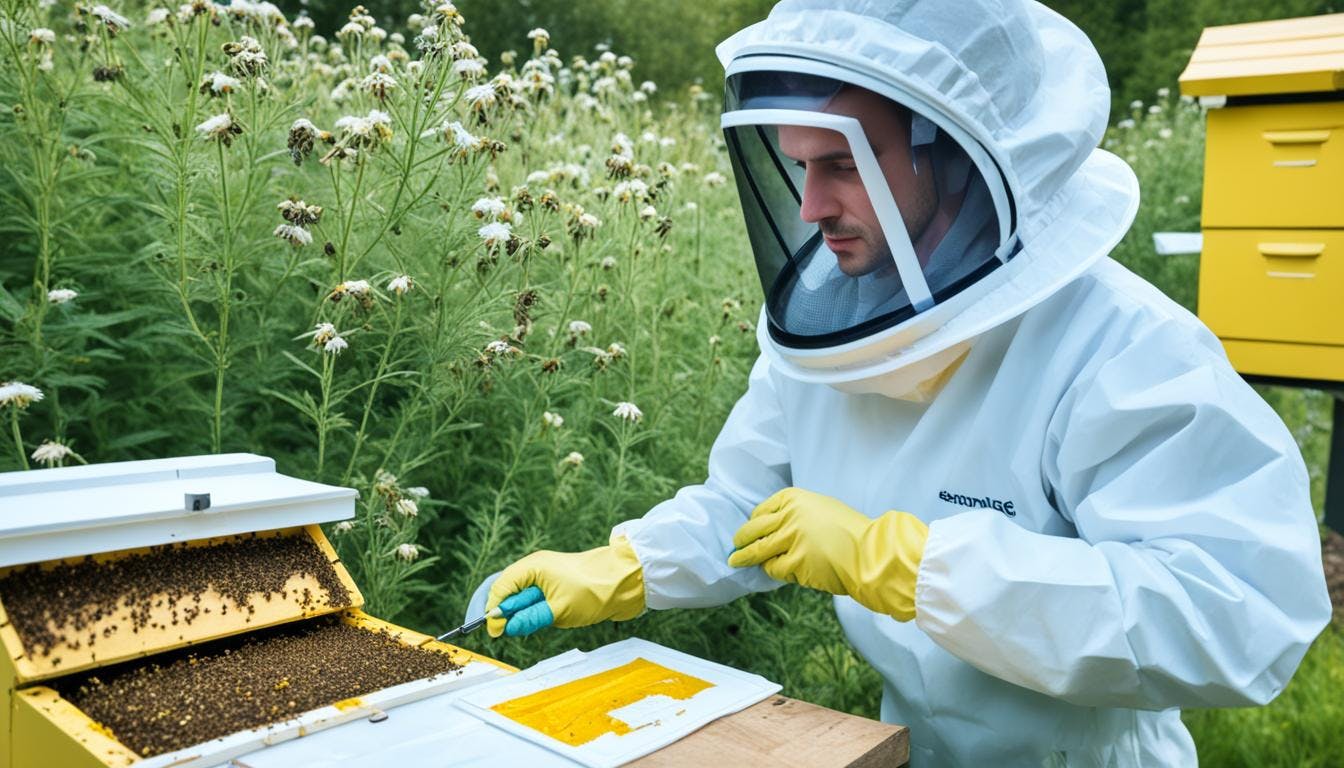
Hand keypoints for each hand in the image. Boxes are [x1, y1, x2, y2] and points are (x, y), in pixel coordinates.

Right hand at [486, 536, 644, 636]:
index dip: (494, 609)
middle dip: (510, 613)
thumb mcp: (557, 610)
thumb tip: (505, 626)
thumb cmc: (593, 590)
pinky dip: (538, 613)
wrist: (625, 581)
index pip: (501, 587)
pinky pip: (539, 602)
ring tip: (540, 621)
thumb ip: (529, 618)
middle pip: (511, 593)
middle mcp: (537, 569)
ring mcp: (547, 578)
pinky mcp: (558, 587)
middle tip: (511, 631)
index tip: (494, 630)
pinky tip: (548, 619)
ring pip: (525, 600)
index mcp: (533, 567)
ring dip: (526, 614)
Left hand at [728, 487, 927, 620]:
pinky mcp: (794, 563)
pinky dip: (773, 570)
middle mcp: (789, 515)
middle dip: (741, 539)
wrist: (870, 552)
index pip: (762, 511)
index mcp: (795, 498)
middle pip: (755, 529)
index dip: (753, 522)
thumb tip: (776, 527)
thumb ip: (798, 514)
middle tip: (735, 546)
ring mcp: (790, 539)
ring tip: (736, 562)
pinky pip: (775, 568)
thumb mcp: (822, 508)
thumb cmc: (852, 531)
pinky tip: (774, 571)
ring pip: (759, 550)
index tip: (749, 529)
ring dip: (745, 557)